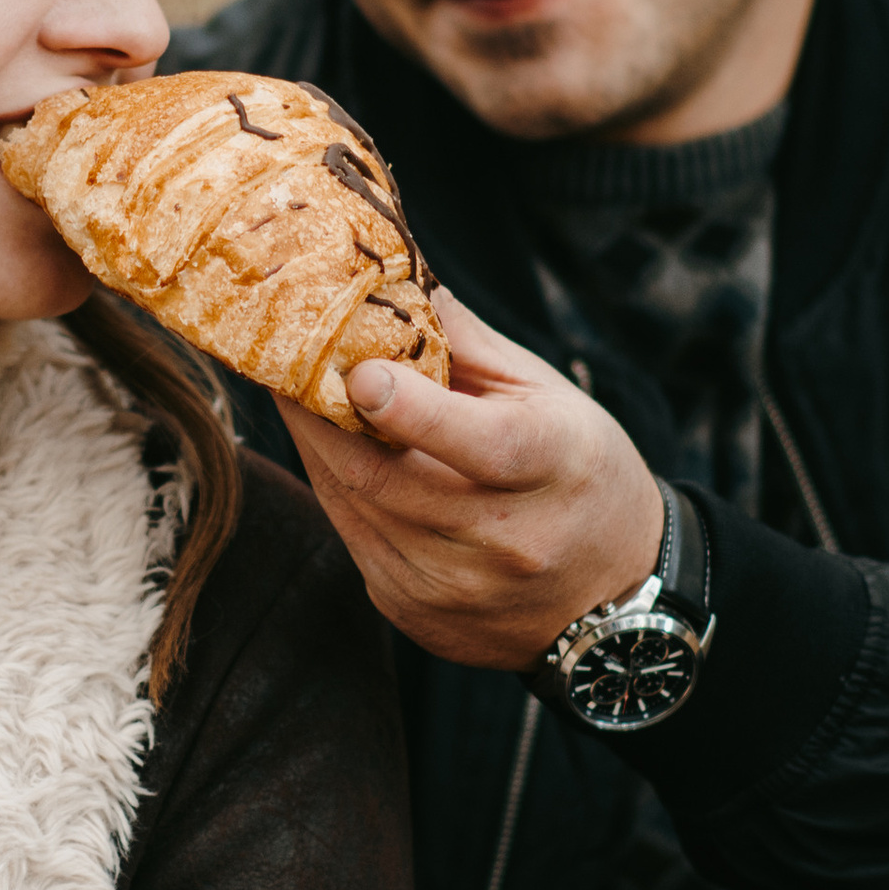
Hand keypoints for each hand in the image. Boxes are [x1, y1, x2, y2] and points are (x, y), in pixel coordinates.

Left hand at [280, 293, 667, 672]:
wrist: (608, 600)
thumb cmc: (578, 473)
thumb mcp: (549, 394)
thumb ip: (466, 343)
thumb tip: (391, 278)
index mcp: (554, 467)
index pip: (481, 445)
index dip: (413, 412)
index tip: (356, 371)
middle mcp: (506, 540)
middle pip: (385, 478)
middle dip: (318, 414)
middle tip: (280, 360)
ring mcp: (455, 587)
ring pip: (353, 504)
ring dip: (314, 446)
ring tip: (293, 394)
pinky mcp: (414, 611)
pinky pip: (350, 536)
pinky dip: (332, 486)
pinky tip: (327, 450)